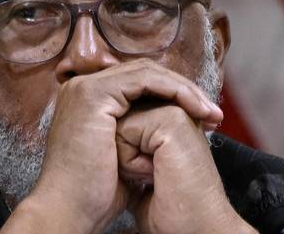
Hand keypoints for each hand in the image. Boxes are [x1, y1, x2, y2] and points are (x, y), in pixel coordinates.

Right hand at [2, 59, 223, 232]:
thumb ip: (140, 138)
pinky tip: (194, 109)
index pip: (139, 84)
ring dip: (185, 90)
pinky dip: (174, 91)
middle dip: (184, 91)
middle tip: (213, 114)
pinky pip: (145, 80)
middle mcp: (84, 89)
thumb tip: (168, 132)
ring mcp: (86, 88)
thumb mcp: (124, 159)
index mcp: (89, 101)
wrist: (70, 210)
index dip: (173, 96)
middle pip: (145, 74)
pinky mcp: (94, 94)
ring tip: (210, 113)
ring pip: (148, 73)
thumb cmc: (94, 195)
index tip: (204, 118)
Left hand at [116, 104, 254, 233]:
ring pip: (118, 124)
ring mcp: (174, 113)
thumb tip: (101, 140)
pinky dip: (131, 160)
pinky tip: (155, 172)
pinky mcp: (170, 120)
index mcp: (169, 122)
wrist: (194, 226)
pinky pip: (124, 131)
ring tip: (156, 174)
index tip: (154, 174)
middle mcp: (173, 112)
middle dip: (125, 152)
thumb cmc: (171, 208)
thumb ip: (128, 146)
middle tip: (156, 174)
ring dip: (127, 158)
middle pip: (117, 119)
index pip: (121, 121)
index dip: (123, 153)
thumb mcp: (140, 170)